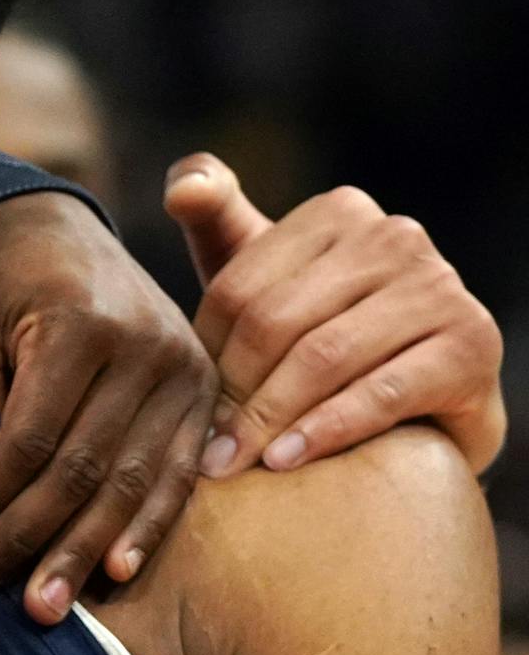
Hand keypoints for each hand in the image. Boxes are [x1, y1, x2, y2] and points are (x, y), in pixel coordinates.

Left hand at [0, 192, 214, 624]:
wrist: (59, 225)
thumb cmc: (0, 279)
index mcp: (81, 326)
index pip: (30, 439)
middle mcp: (145, 350)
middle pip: (84, 470)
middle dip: (29, 538)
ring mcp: (185, 373)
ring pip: (132, 483)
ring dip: (83, 552)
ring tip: (43, 607)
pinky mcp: (204, 394)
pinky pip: (178, 475)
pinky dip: (146, 528)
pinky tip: (116, 575)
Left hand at [167, 153, 504, 475]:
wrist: (425, 407)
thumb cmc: (319, 333)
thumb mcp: (264, 276)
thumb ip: (215, 221)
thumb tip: (183, 192)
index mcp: (339, 212)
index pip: (239, 285)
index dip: (205, 350)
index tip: (185, 398)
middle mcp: (396, 237)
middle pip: (276, 320)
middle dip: (233, 390)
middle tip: (205, 446)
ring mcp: (440, 288)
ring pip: (322, 358)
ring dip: (269, 419)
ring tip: (232, 462)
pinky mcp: (471, 346)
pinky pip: (378, 394)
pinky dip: (323, 431)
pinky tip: (285, 461)